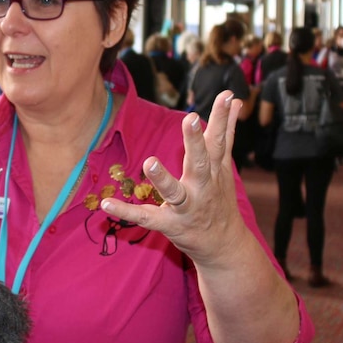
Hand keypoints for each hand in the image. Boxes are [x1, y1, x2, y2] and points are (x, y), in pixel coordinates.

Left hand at [100, 90, 246, 264]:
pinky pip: (145, 218)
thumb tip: (235, 102)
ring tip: (150, 162)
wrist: (225, 247)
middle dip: (195, 142)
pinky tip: (106, 203)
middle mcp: (202, 187)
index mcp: (214, 170)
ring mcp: (186, 208)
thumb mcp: (225, 166)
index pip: (219, 140)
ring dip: (162, 179)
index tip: (225, 95)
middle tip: (191, 119)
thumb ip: (226, 133)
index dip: (221, 117)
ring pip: (174, 192)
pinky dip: (126, 211)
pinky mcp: (169, 225)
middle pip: (200, 162)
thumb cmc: (220, 200)